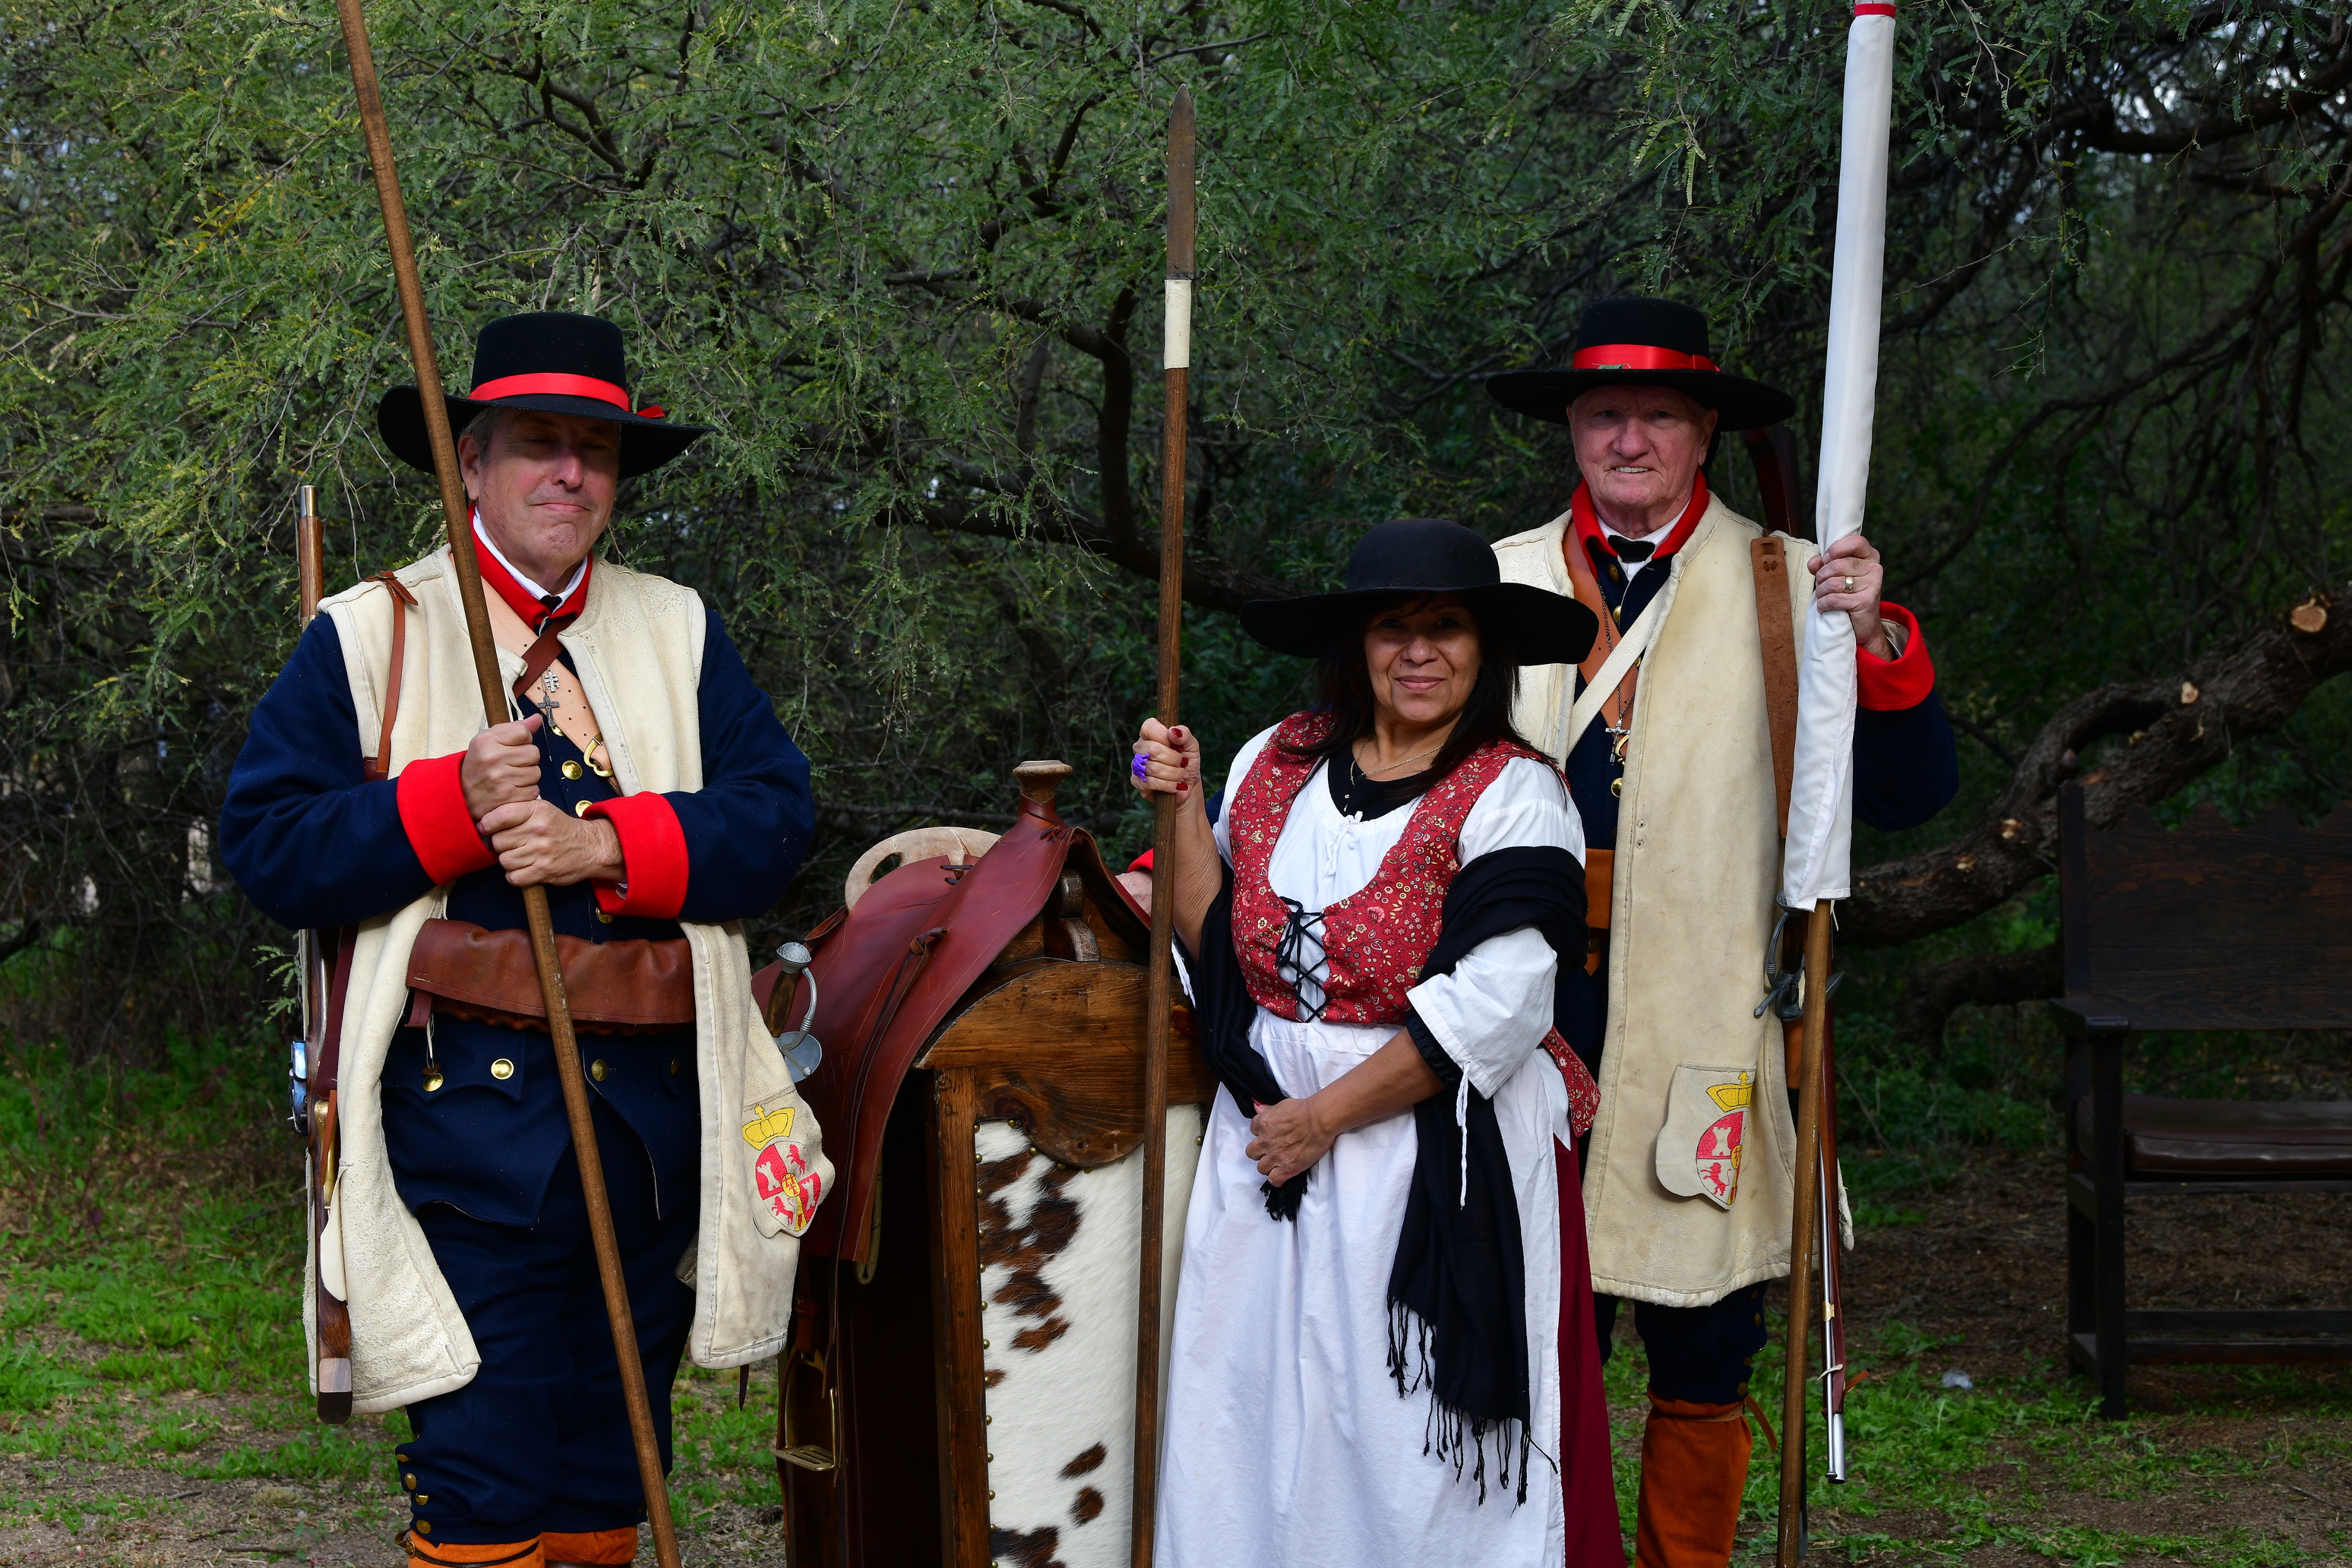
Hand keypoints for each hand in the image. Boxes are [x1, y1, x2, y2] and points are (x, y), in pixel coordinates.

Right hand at [464, 715, 543, 820]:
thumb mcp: (488, 741)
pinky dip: (526, 791)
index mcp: (487, 741)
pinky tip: (512, 789)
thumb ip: (514, 729)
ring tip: (510, 777)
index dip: (522, 740)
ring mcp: (501, 779)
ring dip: (527, 776)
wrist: (463, 796)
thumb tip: (537, 719)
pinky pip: (534, 790)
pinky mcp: (509, 797)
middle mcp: (493, 759)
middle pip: (534, 752)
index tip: (511, 747)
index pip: (523, 732)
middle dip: (526, 759)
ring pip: (536, 772)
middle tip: (510, 765)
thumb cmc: (478, 767)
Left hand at [477, 799, 625, 888]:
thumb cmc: (562, 829)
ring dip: (508, 861)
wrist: (592, 847)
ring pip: (504, 860)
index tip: (485, 829)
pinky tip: (523, 869)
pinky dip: (514, 876)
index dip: (487, 824)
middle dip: (500, 845)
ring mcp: (541, 852)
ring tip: (519, 857)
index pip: (500, 816)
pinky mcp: (544, 871)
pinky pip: (514, 877)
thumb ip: (518, 812)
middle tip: (510, 844)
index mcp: (537, 811)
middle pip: (498, 841)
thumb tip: (486, 822)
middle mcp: (539, 830)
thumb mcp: (544, 810)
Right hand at [1131, 718, 1201, 804]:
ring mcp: (1137, 765)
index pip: (1148, 726)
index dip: (1162, 734)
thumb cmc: (1187, 763)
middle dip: (1174, 759)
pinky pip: (1151, 782)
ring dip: (1174, 773)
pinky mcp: (1137, 782)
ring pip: (1153, 767)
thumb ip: (1185, 734)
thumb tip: (1172, 731)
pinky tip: (1175, 785)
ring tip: (1182, 775)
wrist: (1187, 786)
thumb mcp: (1192, 746)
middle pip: (1153, 749)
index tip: (1175, 744)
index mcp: (1152, 735)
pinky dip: (1168, 784)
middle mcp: (1141, 748)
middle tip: (1183, 762)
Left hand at [1247, 1096, 1335, 1185]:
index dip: (1261, 1133)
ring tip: (1278, 1163)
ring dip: (1268, 1166)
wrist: (1319, 1120)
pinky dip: (1277, 1179)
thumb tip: (1256, 1107)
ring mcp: (1275, 1156)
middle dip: (1260, 1152)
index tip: (1270, 1134)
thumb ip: (1267, 1110)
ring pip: (1261, 1168)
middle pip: (1252, 1153)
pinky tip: (1282, 1175)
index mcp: (1263, 1124)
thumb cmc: (1304, 1110)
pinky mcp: (1286, 1168)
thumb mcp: (1281, 1105)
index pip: (1253, 1131)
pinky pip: (1274, 1180)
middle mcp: (1265, 1141)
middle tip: (1271, 1150)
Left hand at [1807, 534, 1893, 659]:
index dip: (1835, 549)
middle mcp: (1874, 568)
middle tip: (1822, 585)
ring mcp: (1873, 585)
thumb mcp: (1836, 575)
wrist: (1862, 625)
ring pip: (1832, 583)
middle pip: (1837, 565)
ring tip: (1824, 597)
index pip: (1855, 541)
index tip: (1826, 559)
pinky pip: (1833, 599)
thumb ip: (1823, 565)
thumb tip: (1814, 562)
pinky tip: (1825, 607)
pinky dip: (1823, 604)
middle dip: (1821, 576)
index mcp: (1869, 556)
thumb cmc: (1847, 595)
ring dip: (1821, 592)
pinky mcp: (1866, 601)